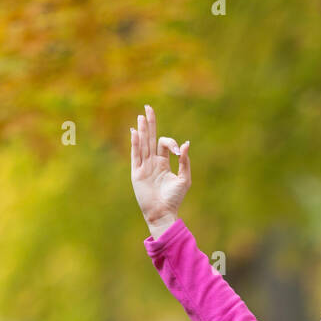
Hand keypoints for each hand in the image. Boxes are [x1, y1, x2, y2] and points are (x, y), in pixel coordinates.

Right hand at [131, 104, 190, 228]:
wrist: (163, 212)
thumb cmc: (174, 198)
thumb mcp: (184, 179)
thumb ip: (184, 161)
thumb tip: (186, 143)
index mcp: (163, 163)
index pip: (164, 144)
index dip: (171, 143)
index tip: (178, 151)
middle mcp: (152, 162)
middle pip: (150, 138)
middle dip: (150, 123)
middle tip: (148, 108)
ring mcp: (143, 167)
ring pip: (142, 144)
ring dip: (142, 130)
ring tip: (141, 116)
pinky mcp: (137, 173)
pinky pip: (135, 155)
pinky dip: (135, 144)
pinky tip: (135, 132)